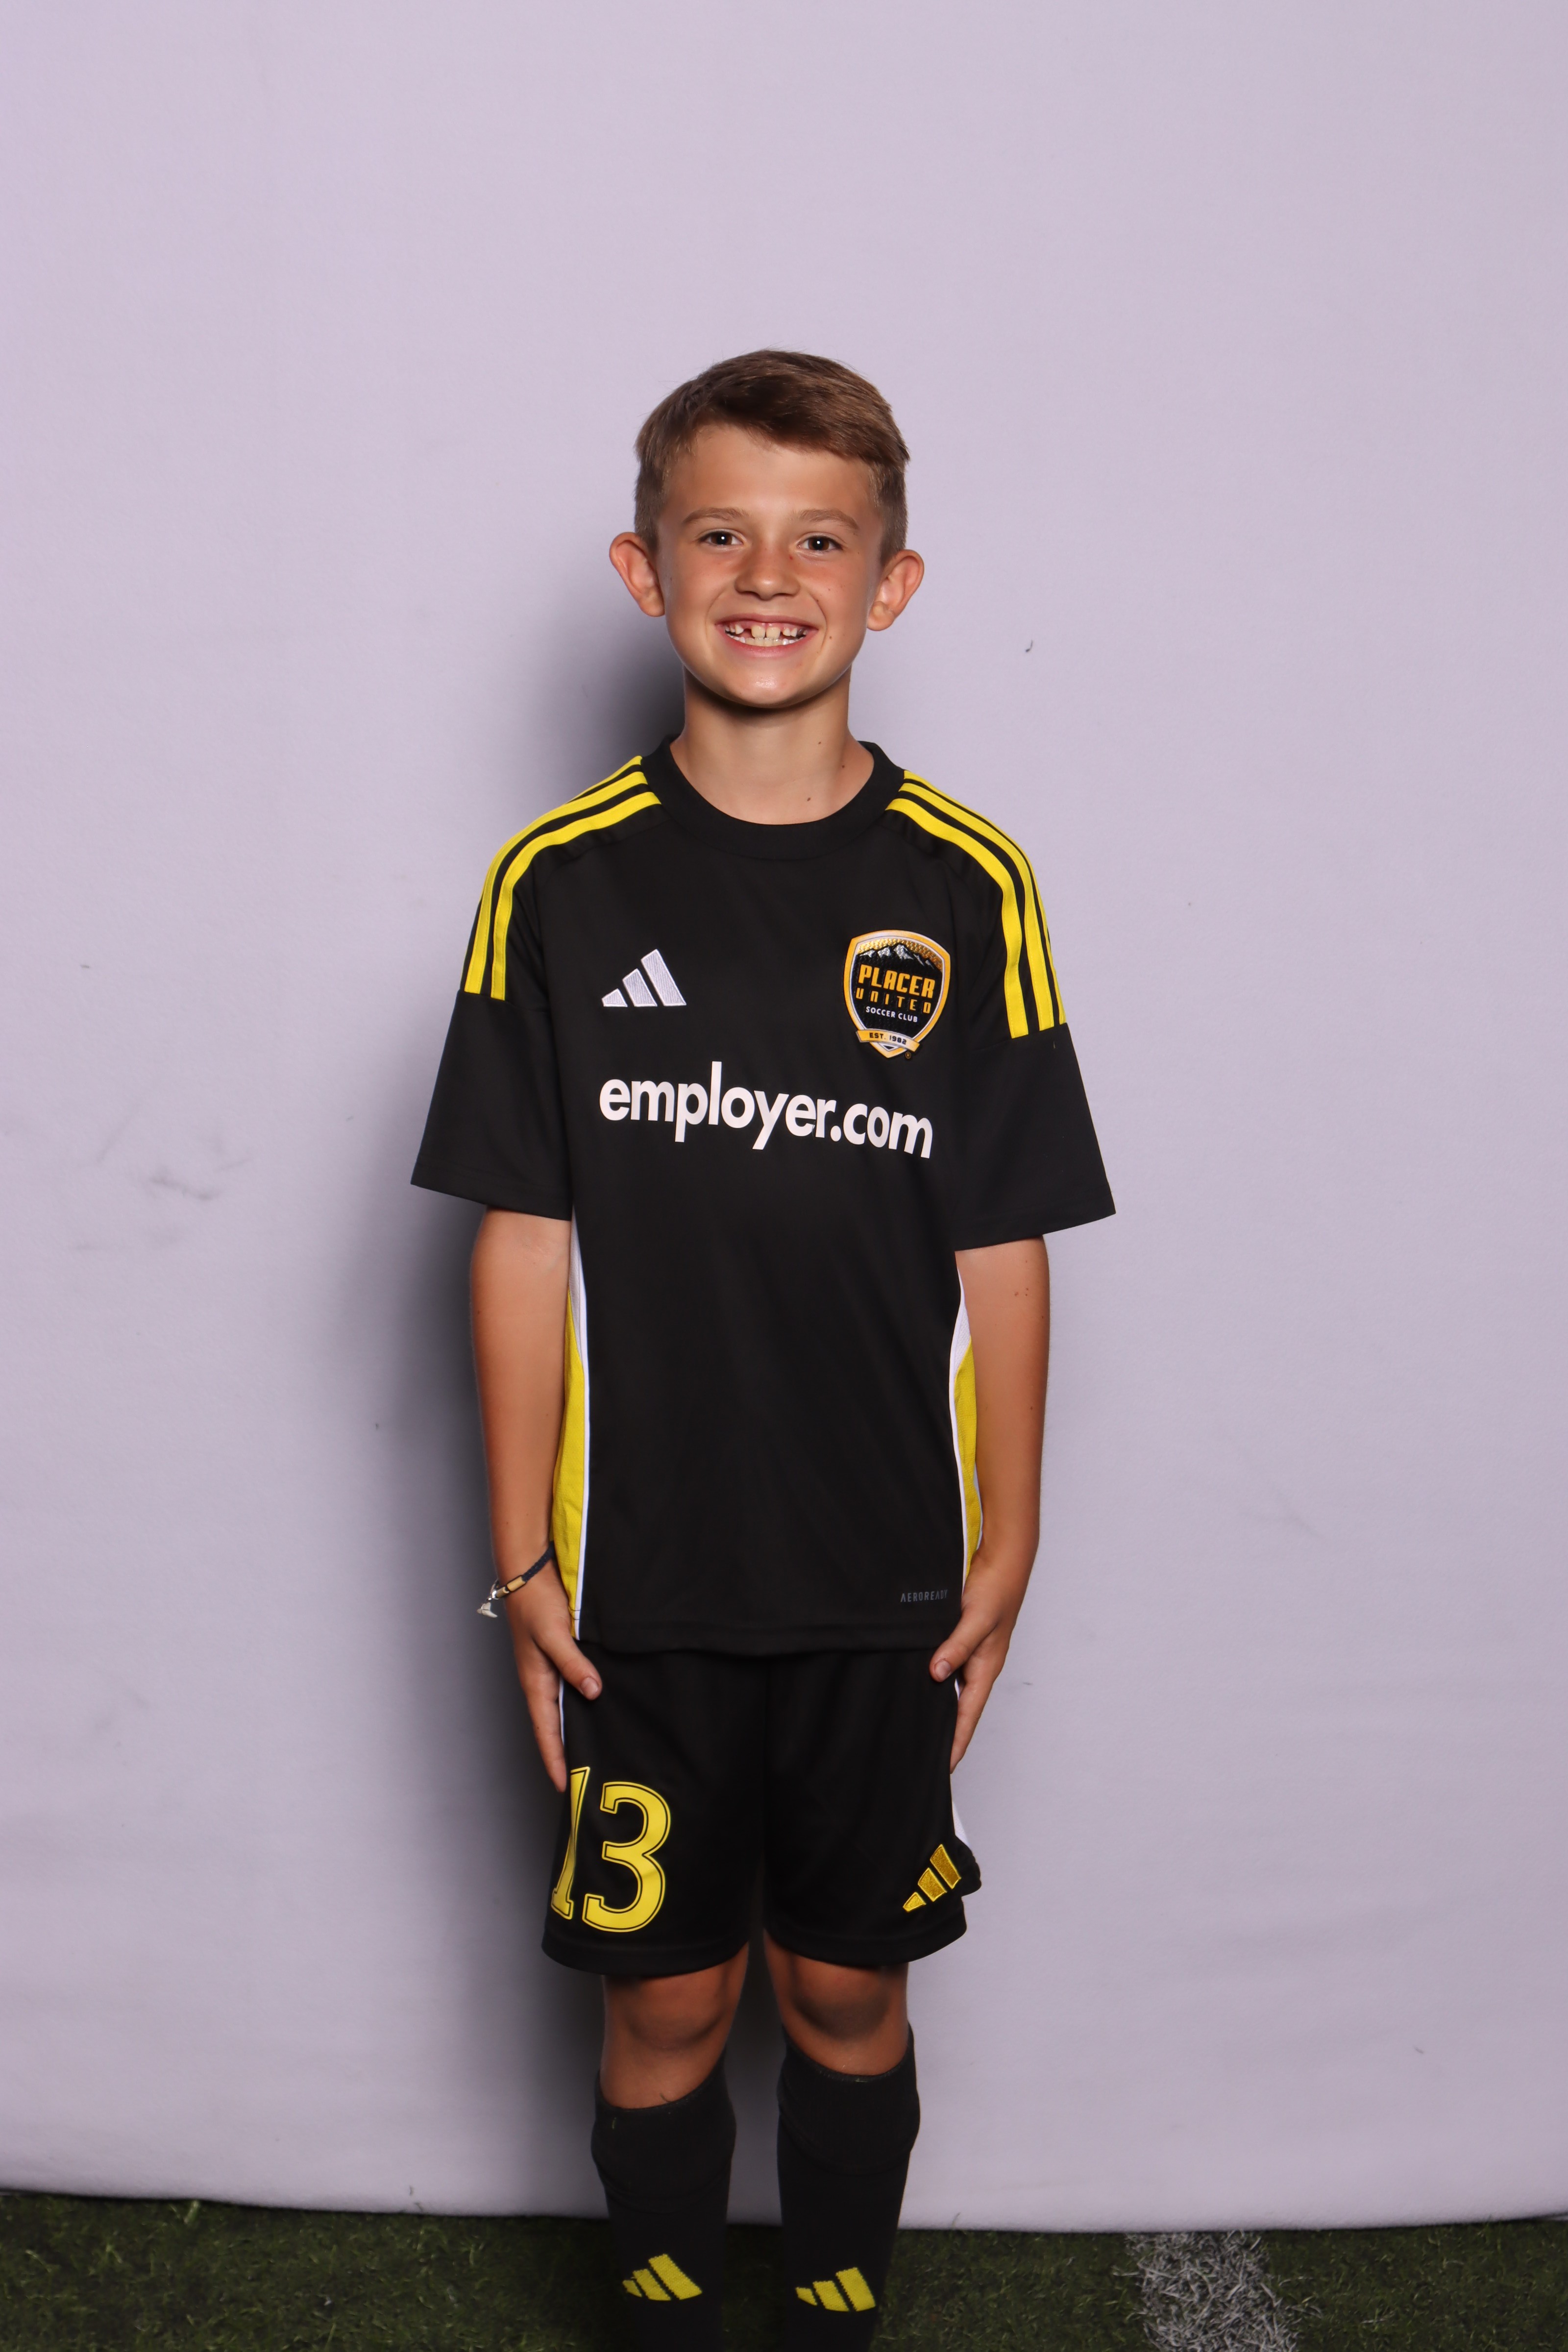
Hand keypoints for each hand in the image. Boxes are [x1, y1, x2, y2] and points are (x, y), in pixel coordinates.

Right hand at [503, 1565, 600, 1790]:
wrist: (529, 1574)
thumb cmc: (536, 1603)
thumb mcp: (555, 1634)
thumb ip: (573, 1663)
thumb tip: (593, 1692)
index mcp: (535, 1682)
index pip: (545, 1731)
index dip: (555, 1759)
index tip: (565, 1787)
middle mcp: (541, 1681)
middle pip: (553, 1727)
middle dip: (565, 1755)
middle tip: (584, 1781)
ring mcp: (548, 1671)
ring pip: (562, 1710)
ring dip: (573, 1732)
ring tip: (593, 1754)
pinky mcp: (558, 1658)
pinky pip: (569, 1690)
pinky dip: (580, 1706)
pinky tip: (597, 1709)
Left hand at [929, 1549, 1032, 1769]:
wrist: (1003, 1562)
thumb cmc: (996, 1590)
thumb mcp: (975, 1619)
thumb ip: (956, 1646)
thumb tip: (936, 1673)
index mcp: (986, 1668)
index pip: (968, 1715)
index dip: (956, 1741)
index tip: (944, 1767)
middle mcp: (978, 1666)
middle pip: (960, 1709)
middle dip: (946, 1734)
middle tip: (925, 1756)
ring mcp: (971, 1655)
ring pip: (952, 1690)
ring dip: (938, 1708)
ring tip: (917, 1729)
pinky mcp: (961, 1641)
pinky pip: (946, 1669)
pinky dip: (934, 1682)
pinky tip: (918, 1686)